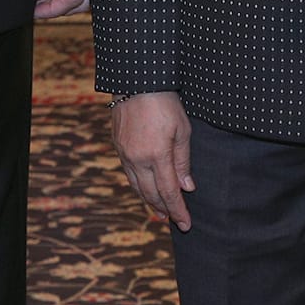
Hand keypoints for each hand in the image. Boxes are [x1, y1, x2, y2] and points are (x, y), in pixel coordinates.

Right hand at [110, 92, 193, 229]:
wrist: (136, 80)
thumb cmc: (165, 101)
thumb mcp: (182, 129)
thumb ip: (183, 160)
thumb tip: (187, 187)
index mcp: (157, 155)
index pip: (168, 192)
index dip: (178, 210)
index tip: (185, 224)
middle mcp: (137, 159)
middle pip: (151, 193)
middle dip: (164, 209)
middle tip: (174, 221)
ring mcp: (125, 154)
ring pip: (137, 186)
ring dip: (149, 201)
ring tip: (160, 212)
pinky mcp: (118, 146)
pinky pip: (129, 174)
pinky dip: (139, 186)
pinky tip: (145, 189)